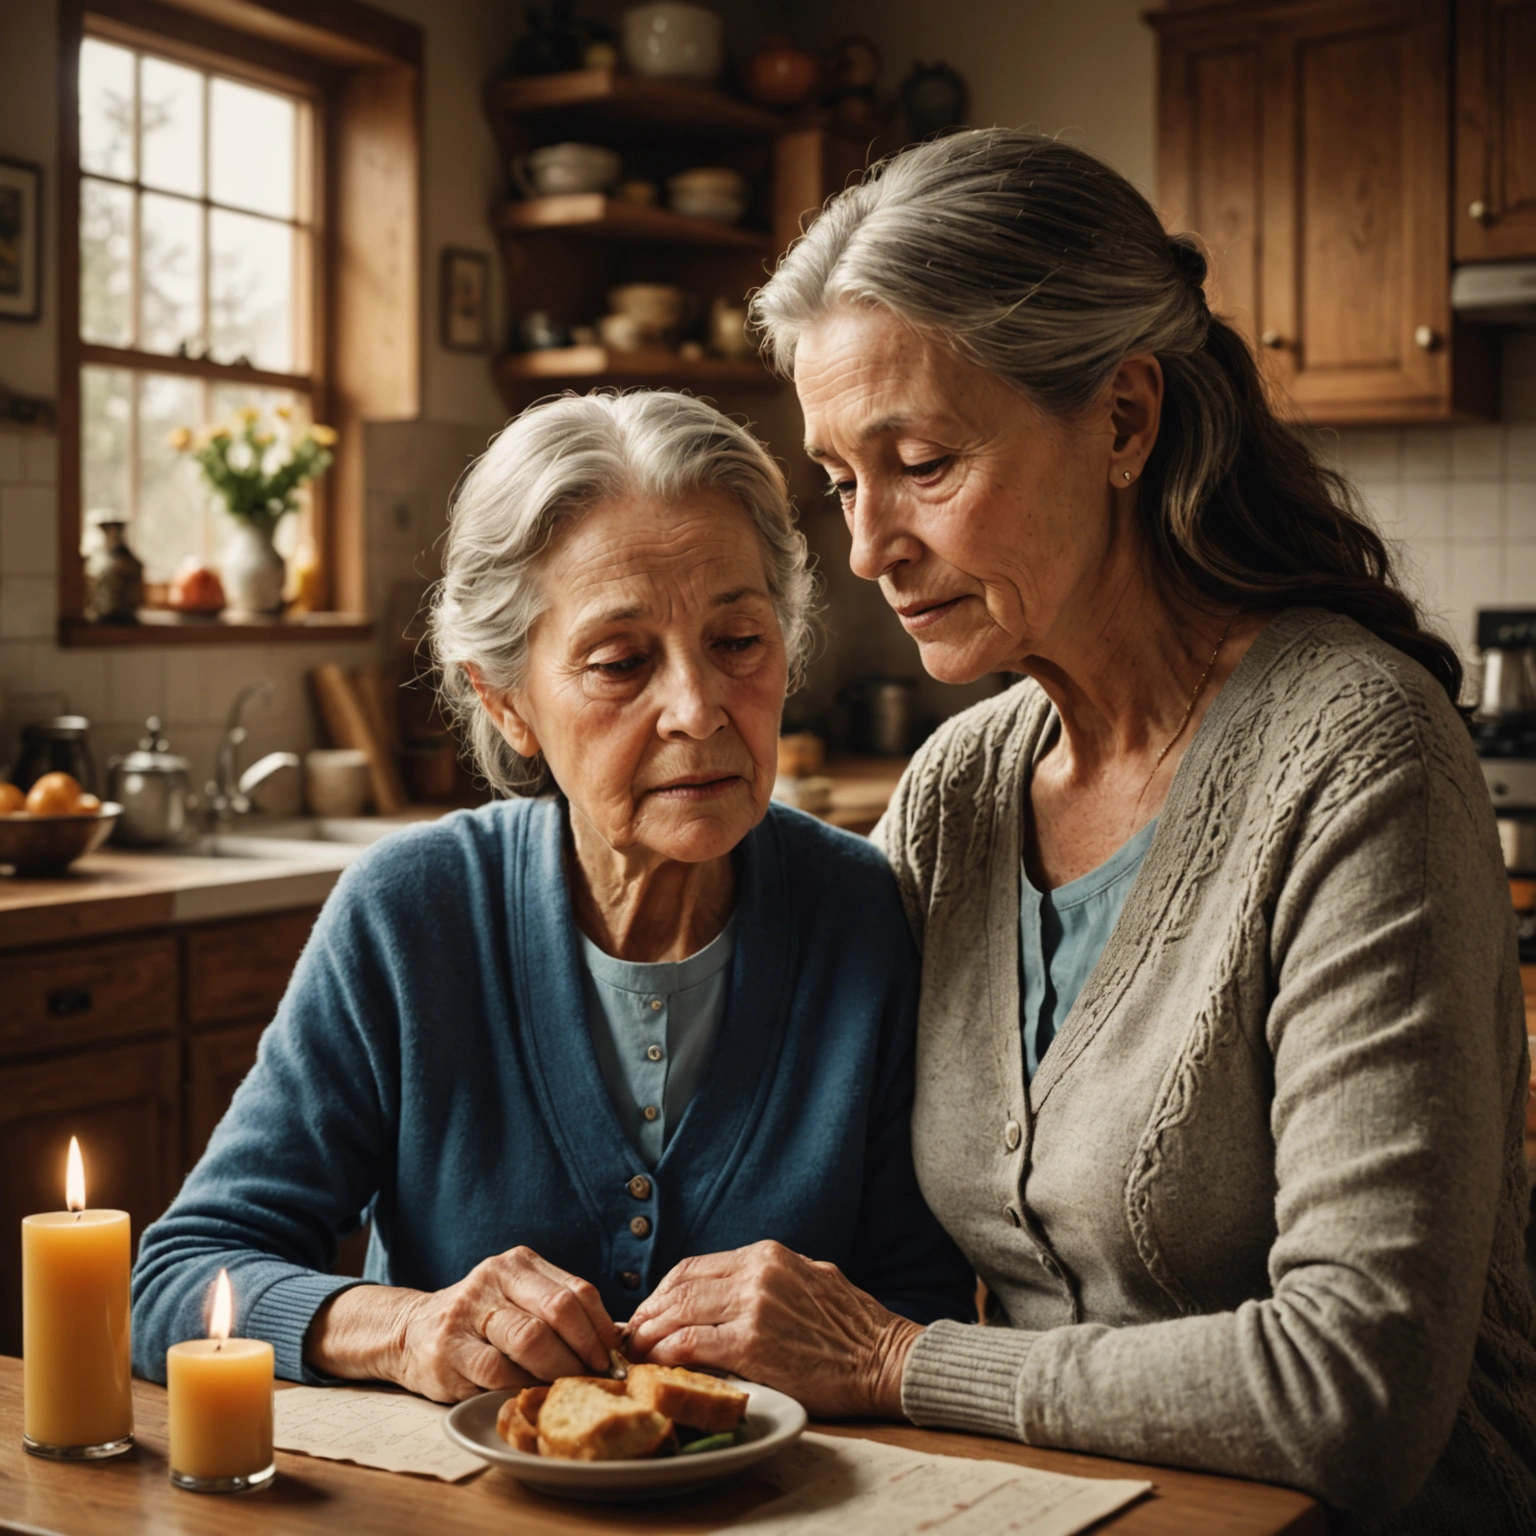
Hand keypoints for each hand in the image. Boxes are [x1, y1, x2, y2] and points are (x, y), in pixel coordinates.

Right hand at [305, 1247, 620, 1402]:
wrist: (411, 1332)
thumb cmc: (482, 1321)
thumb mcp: (519, 1300)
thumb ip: (560, 1311)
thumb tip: (619, 1339)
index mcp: (517, 1264)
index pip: (575, 1291)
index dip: (601, 1327)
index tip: (615, 1355)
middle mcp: (492, 1280)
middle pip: (557, 1312)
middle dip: (585, 1350)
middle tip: (598, 1376)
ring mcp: (467, 1314)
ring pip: (529, 1341)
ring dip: (558, 1370)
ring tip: (570, 1387)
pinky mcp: (447, 1351)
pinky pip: (497, 1372)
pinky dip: (521, 1386)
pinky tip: (530, 1393)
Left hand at [623, 1240, 922, 1417]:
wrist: (885, 1358)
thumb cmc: (853, 1327)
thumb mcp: (809, 1278)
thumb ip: (768, 1279)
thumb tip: (730, 1291)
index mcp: (767, 1254)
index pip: (694, 1267)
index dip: (663, 1291)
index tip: (651, 1311)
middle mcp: (757, 1272)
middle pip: (680, 1287)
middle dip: (649, 1312)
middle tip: (633, 1335)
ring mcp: (753, 1306)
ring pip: (680, 1313)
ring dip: (650, 1334)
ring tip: (636, 1352)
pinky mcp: (753, 1345)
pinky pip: (693, 1345)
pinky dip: (668, 1354)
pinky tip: (657, 1364)